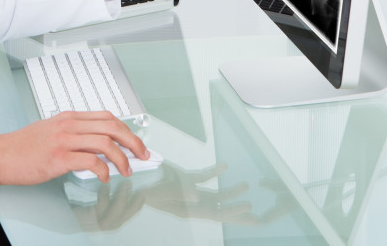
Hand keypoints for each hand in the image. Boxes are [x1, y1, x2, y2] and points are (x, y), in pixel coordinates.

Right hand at [0, 111, 147, 185]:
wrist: (0, 154)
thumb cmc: (22, 146)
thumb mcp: (51, 130)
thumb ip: (72, 133)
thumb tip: (97, 147)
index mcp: (68, 117)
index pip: (106, 117)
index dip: (126, 129)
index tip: (135, 142)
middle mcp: (69, 125)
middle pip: (112, 126)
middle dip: (132, 141)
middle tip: (141, 154)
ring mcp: (64, 140)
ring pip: (105, 143)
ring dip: (121, 158)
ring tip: (126, 170)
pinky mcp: (58, 158)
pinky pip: (90, 162)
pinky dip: (103, 171)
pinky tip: (104, 178)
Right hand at [143, 163, 257, 224]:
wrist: (132, 177)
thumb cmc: (142, 187)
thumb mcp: (159, 191)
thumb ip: (179, 193)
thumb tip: (198, 197)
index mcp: (186, 207)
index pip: (214, 213)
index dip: (232, 213)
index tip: (247, 210)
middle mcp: (190, 201)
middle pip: (218, 209)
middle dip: (236, 212)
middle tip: (255, 218)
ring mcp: (187, 190)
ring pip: (213, 194)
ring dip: (229, 192)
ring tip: (245, 188)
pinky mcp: (183, 178)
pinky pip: (202, 177)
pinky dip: (214, 172)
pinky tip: (224, 167)